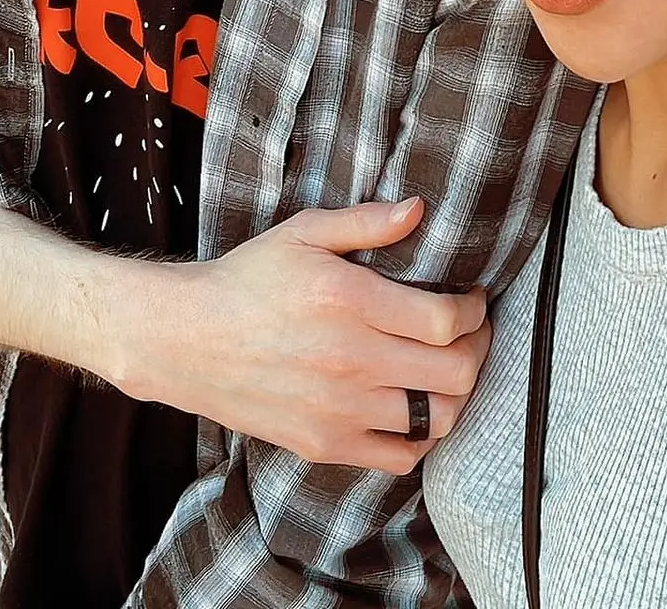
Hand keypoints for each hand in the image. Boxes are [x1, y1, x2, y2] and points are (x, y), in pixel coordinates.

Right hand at [118, 197, 490, 474]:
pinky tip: (418, 408)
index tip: (471, 300)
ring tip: (451, 370)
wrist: (188, 339)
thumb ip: (366, 222)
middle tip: (473, 333)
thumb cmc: (249, 280)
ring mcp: (338, 410)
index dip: (473, 312)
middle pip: (452, 372)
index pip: (444, 320)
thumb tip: (419, 209)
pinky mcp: (324, 444)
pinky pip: (399, 456)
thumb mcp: (304, 233)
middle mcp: (349, 360)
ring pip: (436, 418)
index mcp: (348, 301)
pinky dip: (423, 436)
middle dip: (477, 350)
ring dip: (457, 393)